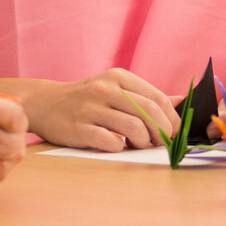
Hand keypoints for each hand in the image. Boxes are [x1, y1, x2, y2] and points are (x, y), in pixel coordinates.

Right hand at [20, 71, 177, 150]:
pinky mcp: (79, 129)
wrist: (44, 104)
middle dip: (162, 132)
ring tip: (139, 146)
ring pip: (133, 128)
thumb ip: (145, 96)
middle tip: (161, 143)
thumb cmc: (86, 99)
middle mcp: (105, 89)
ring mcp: (91, 109)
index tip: (172, 132)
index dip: (171, 118)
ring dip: (143, 142)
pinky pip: (111, 142)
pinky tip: (118, 147)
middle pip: (149, 111)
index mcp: (118, 77)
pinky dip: (120, 148)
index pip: (157, 98)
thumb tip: (180, 100)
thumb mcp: (115, 89)